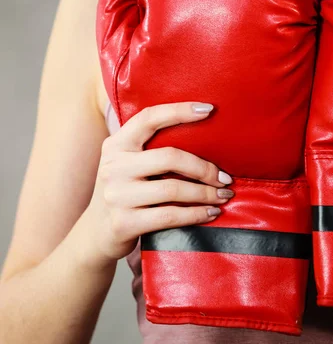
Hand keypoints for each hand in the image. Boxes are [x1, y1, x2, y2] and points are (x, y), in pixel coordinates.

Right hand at [83, 102, 234, 267]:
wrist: (95, 234)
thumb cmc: (126, 192)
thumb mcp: (128, 164)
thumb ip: (151, 148)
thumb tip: (205, 134)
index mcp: (116, 145)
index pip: (149, 118)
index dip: (179, 111)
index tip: (209, 109)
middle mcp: (113, 167)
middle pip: (170, 157)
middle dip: (205, 168)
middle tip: (226, 178)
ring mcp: (116, 196)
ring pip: (174, 188)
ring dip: (206, 193)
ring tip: (224, 195)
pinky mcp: (124, 223)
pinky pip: (170, 216)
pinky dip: (197, 214)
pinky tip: (212, 212)